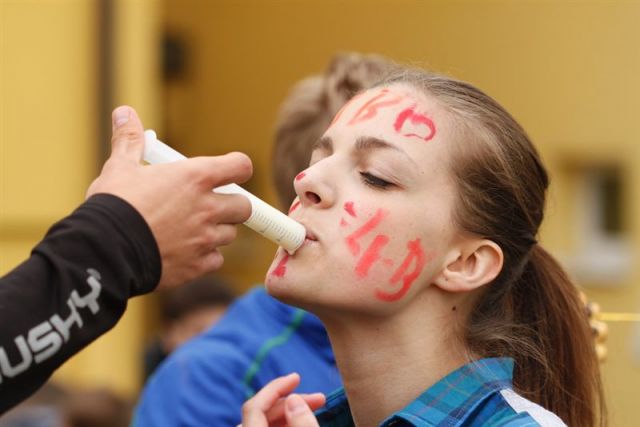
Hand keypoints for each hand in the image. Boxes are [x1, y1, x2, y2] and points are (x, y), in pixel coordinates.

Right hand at [87, 105, 251, 288]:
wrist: (104, 251)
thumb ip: (130, 140)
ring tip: (188, 230)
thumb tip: (124, 112)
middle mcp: (207, 207)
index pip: (241, 166)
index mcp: (195, 178)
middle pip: (244, 206)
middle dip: (231, 205)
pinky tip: (183, 252)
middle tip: (207, 205)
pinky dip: (204, 257)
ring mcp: (205, 238)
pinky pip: (215, 260)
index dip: (237, 168)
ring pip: (229, 234)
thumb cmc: (113, 206)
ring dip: (215, 232)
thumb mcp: (120, 167)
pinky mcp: (199, 265)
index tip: (228, 172)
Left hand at [241, 373, 324, 426]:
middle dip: (288, 402)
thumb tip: (293, 399)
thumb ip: (302, 424)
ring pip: (264, 423)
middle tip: (318, 399)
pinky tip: (301, 421)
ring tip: (314, 408)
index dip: (275, 388)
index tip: (297, 377)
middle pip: (260, 413)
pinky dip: (284, 425)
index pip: (253, 407)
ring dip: (288, 413)